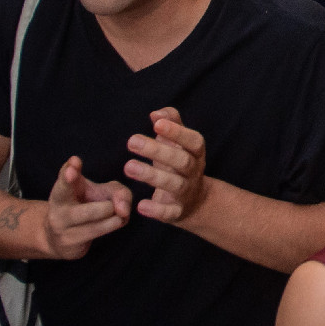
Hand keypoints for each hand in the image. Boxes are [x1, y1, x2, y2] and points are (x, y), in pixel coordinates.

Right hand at [44, 155, 129, 259]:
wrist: (61, 235)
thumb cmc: (86, 205)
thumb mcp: (99, 191)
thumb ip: (117, 192)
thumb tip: (123, 209)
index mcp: (61, 191)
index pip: (64, 182)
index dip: (69, 174)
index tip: (75, 164)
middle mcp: (58, 210)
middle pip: (85, 211)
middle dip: (106, 208)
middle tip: (112, 206)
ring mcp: (63, 230)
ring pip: (95, 226)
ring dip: (113, 219)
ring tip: (119, 214)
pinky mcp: (70, 245)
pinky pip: (96, 234)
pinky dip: (110, 227)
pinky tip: (115, 222)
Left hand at [127, 108, 209, 224]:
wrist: (195, 201)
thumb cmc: (179, 163)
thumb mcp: (179, 141)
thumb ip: (171, 121)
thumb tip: (156, 113)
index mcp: (196, 153)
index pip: (193, 141)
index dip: (177, 132)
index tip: (157, 124)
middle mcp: (194, 171)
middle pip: (181, 161)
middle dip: (157, 151)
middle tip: (131, 141)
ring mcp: (187, 192)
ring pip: (174, 184)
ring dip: (151, 176)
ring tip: (128, 167)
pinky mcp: (178, 211)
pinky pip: (169, 212)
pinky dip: (156, 210)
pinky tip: (140, 205)